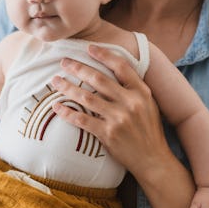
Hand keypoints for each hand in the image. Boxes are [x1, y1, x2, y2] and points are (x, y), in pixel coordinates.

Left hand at [49, 45, 172, 179]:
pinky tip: (56, 106)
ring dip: (67, 87)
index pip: (121, 67)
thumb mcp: (149, 104)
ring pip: (86, 97)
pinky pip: (81, 119)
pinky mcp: (108, 134)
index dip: (104, 55)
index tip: (89, 47)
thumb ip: (133, 88)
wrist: (153, 159)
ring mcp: (119, 119)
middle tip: (64, 61)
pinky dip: (66, 112)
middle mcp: (131, 103)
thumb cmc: (148, 129)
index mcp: (142, 92)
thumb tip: (114, 69)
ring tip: (55, 81)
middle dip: (78, 68)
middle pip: (99, 79)